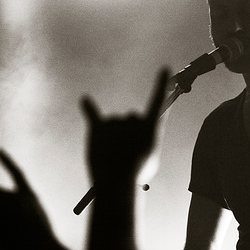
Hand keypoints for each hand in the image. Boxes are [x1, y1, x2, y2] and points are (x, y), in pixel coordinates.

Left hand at [81, 67, 169, 186]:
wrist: (117, 181)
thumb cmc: (135, 175)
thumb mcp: (149, 162)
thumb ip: (143, 145)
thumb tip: (130, 141)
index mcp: (151, 128)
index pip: (159, 102)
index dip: (162, 85)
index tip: (165, 68)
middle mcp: (134, 119)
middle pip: (130, 119)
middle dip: (126, 133)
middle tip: (124, 154)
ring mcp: (116, 121)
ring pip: (112, 124)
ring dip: (110, 138)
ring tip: (111, 156)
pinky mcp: (98, 127)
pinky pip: (93, 113)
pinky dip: (88, 108)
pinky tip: (84, 100)